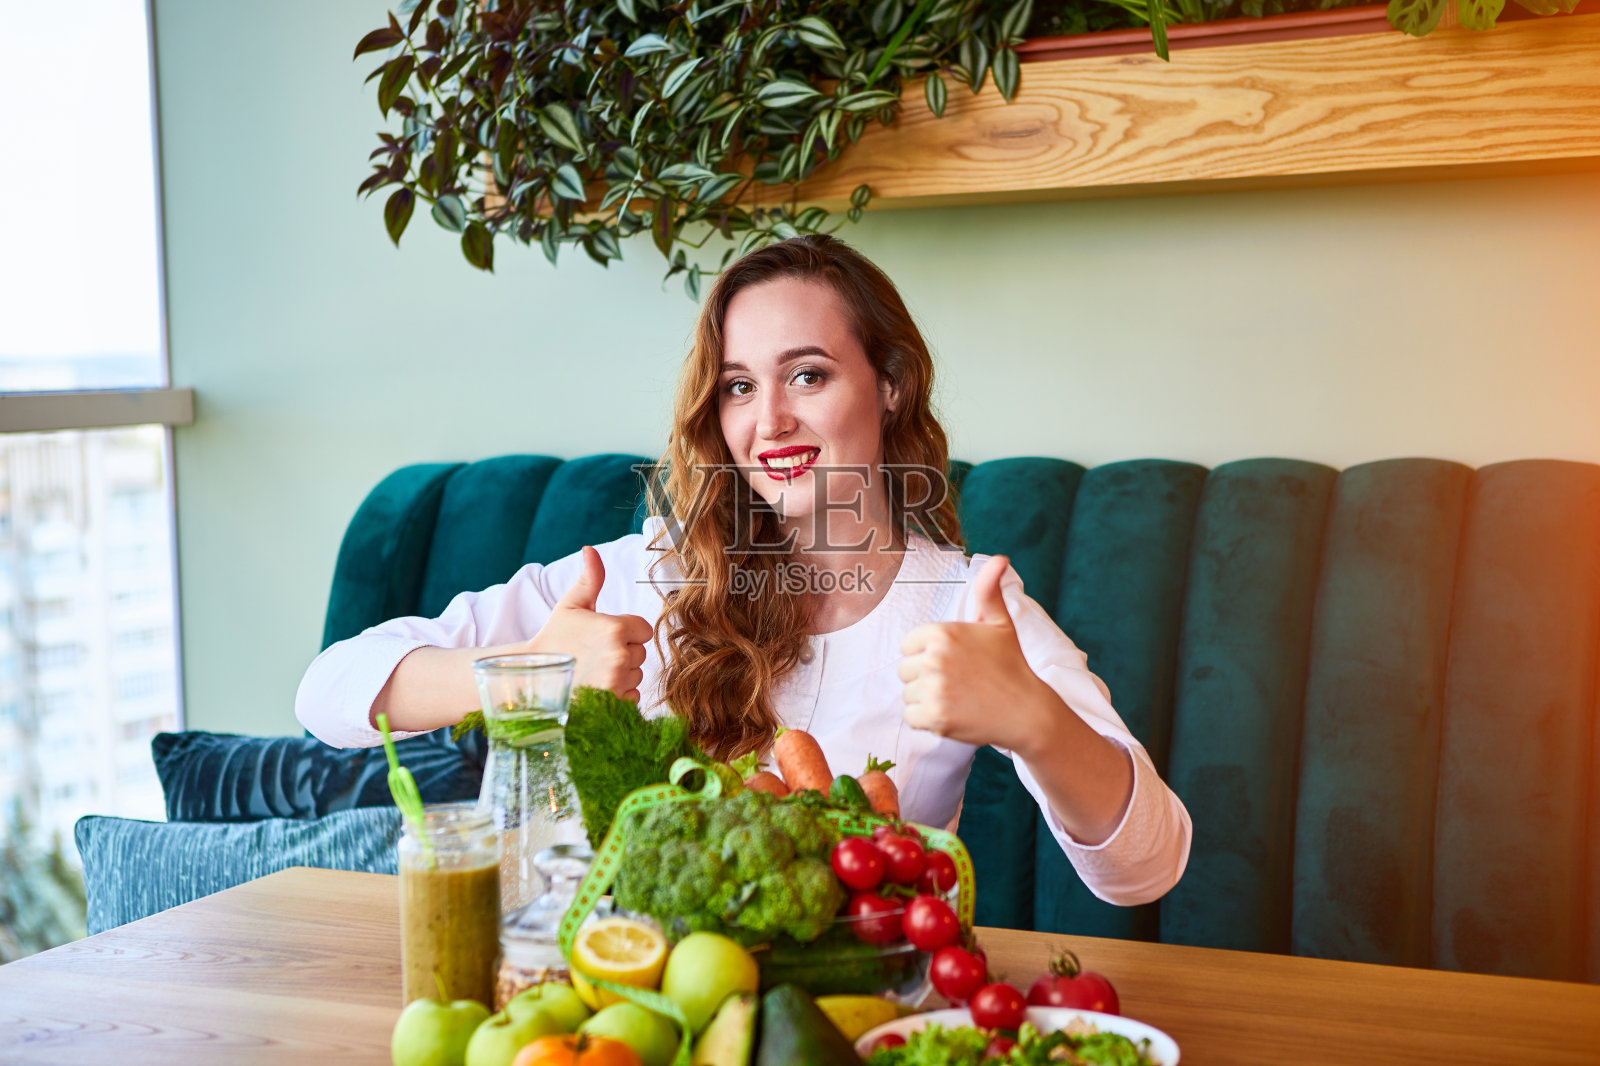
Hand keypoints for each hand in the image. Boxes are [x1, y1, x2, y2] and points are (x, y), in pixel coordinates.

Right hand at [528, 546, 651, 703]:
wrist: (533, 676)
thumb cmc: (556, 637)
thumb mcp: (571, 605)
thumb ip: (590, 578)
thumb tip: (590, 549)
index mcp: (615, 628)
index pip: (643, 629)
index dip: (626, 631)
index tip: (605, 635)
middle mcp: (620, 656)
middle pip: (641, 653)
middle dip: (624, 652)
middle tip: (595, 654)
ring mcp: (617, 683)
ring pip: (637, 674)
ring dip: (622, 674)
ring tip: (594, 670)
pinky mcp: (615, 704)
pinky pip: (633, 696)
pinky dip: (619, 694)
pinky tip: (597, 686)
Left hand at [897, 554, 1061, 754]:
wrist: (1027, 711)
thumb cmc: (1011, 665)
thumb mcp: (1000, 623)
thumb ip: (988, 590)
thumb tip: (1000, 558)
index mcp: (942, 633)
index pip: (908, 645)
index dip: (927, 655)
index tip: (952, 662)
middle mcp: (935, 658)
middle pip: (905, 670)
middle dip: (926, 678)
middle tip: (958, 682)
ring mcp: (934, 689)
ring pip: (908, 694)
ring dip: (927, 700)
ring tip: (957, 698)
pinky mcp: (935, 717)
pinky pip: (911, 717)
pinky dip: (927, 720)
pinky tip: (952, 713)